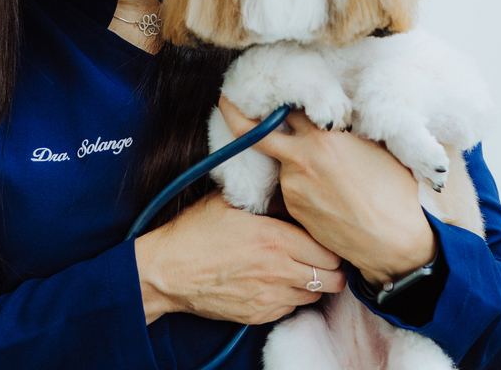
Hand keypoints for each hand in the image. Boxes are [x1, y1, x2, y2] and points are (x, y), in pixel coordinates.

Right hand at [134, 192, 346, 324]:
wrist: (167, 270)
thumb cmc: (195, 231)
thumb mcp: (230, 201)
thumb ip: (266, 196)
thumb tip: (290, 185)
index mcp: (276, 238)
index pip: (329, 250)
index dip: (332, 244)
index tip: (326, 237)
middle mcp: (279, 270)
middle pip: (333, 279)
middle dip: (333, 267)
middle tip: (323, 256)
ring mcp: (269, 297)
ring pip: (316, 296)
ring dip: (314, 283)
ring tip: (301, 268)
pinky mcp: (258, 315)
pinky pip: (291, 308)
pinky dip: (291, 296)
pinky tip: (277, 281)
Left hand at [218, 97, 434, 288]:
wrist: (393, 240)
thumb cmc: (394, 191)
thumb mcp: (375, 147)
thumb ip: (344, 132)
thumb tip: (331, 122)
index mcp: (322, 136)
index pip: (286, 107)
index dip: (274, 98)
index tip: (257, 90)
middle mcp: (300, 158)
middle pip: (255, 132)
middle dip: (235, 116)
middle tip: (224, 104)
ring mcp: (292, 186)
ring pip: (284, 165)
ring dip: (296, 164)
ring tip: (333, 180)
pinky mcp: (293, 210)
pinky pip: (292, 190)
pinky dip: (304, 188)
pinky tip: (331, 199)